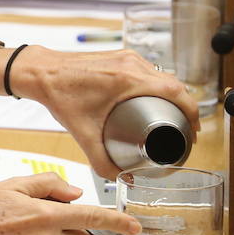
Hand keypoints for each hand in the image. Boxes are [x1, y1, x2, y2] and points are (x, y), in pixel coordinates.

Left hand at [8, 46, 200, 176]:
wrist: (41, 72)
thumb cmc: (59, 96)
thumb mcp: (83, 133)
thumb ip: (102, 161)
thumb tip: (122, 179)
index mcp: (129, 79)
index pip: (176, 92)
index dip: (192, 111)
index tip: (193, 131)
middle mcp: (132, 64)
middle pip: (174, 84)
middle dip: (185, 107)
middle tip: (185, 129)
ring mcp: (126, 57)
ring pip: (162, 75)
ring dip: (172, 94)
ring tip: (174, 116)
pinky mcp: (119, 55)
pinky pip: (148, 70)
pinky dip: (157, 85)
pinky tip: (155, 100)